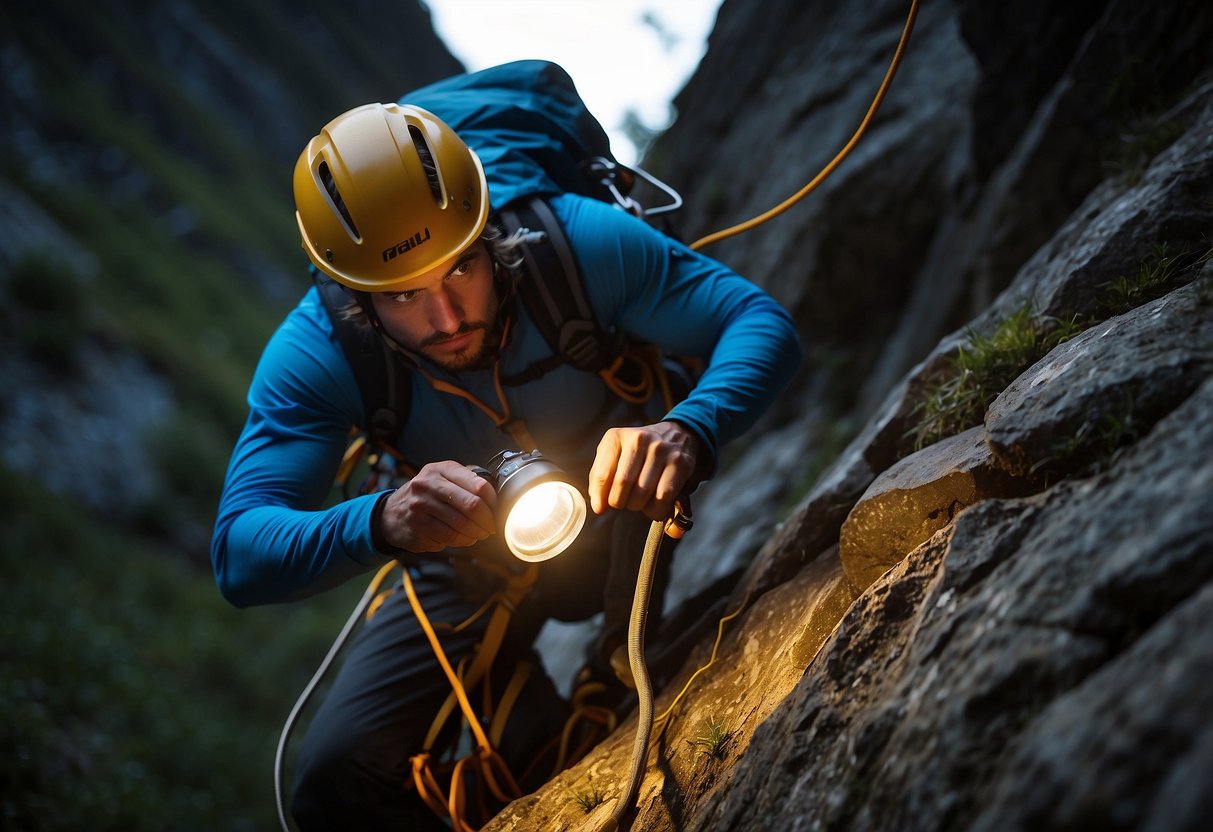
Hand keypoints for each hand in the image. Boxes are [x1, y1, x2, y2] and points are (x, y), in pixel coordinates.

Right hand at [378, 461, 496, 552]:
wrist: (391, 514)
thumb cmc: (426, 495)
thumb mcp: (441, 477)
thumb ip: (466, 480)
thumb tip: (497, 495)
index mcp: (440, 470)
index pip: (478, 485)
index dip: (493, 500)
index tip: (497, 509)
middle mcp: (428, 486)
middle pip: (471, 506)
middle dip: (487, 520)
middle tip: (492, 527)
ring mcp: (420, 508)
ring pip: (462, 525)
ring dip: (477, 533)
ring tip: (480, 533)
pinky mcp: (417, 528)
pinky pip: (450, 538)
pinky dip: (463, 541)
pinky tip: (464, 538)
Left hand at [588, 420, 698, 520]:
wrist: (676, 435)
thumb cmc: (638, 452)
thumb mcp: (614, 455)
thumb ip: (601, 478)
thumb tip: (599, 507)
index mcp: (616, 437)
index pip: (602, 475)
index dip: (599, 497)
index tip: (600, 509)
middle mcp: (639, 439)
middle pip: (622, 484)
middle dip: (619, 502)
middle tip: (623, 503)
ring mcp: (661, 450)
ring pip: (642, 492)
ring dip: (638, 506)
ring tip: (639, 501)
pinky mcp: (680, 463)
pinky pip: (663, 496)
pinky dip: (656, 509)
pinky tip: (654, 506)